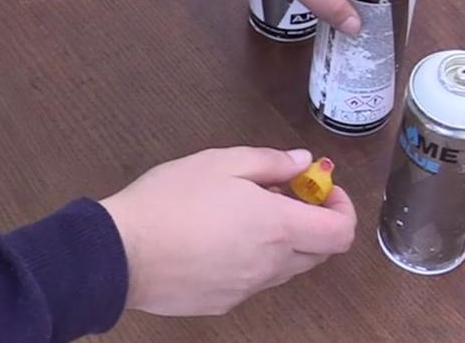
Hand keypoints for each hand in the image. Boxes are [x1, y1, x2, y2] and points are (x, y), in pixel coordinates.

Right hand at [99, 147, 356, 316]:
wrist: (121, 253)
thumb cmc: (169, 201)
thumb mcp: (220, 163)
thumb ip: (269, 162)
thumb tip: (302, 163)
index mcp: (278, 226)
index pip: (340, 232)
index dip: (342, 208)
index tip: (322, 190)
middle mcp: (271, 264)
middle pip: (319, 253)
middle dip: (314, 223)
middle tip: (283, 196)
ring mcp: (248, 289)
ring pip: (286, 268)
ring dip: (282, 242)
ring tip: (244, 215)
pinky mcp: (224, 302)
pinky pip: (253, 281)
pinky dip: (251, 260)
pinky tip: (217, 240)